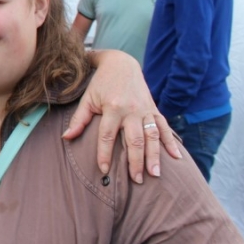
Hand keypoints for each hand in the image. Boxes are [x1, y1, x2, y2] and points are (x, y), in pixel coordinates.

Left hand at [63, 50, 180, 183]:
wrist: (122, 64)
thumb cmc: (101, 83)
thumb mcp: (88, 98)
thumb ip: (79, 119)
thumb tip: (66, 138)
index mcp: (113, 108)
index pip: (108, 136)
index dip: (105, 154)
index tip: (103, 170)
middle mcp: (132, 110)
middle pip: (134, 140)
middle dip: (135, 161)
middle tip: (136, 180)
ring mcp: (146, 110)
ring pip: (152, 137)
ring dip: (155, 156)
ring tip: (155, 174)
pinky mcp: (154, 109)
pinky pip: (164, 128)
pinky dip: (171, 142)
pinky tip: (177, 157)